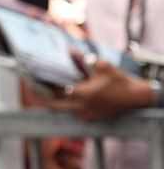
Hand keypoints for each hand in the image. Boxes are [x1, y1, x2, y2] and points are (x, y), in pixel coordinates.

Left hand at [36, 58, 151, 121]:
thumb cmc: (120, 81)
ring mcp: (86, 115)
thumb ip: (85, 58)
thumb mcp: (103, 66)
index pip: (56, 92)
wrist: (136, 97)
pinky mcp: (91, 118)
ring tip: (44, 90)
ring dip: (54, 101)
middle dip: (42, 98)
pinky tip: (64, 95)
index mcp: (83, 94)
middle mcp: (82, 107)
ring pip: (63, 109)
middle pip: (54, 105)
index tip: (31, 81)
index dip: (42, 86)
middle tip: (32, 88)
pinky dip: (67, 104)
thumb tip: (70, 50)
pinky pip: (74, 112)